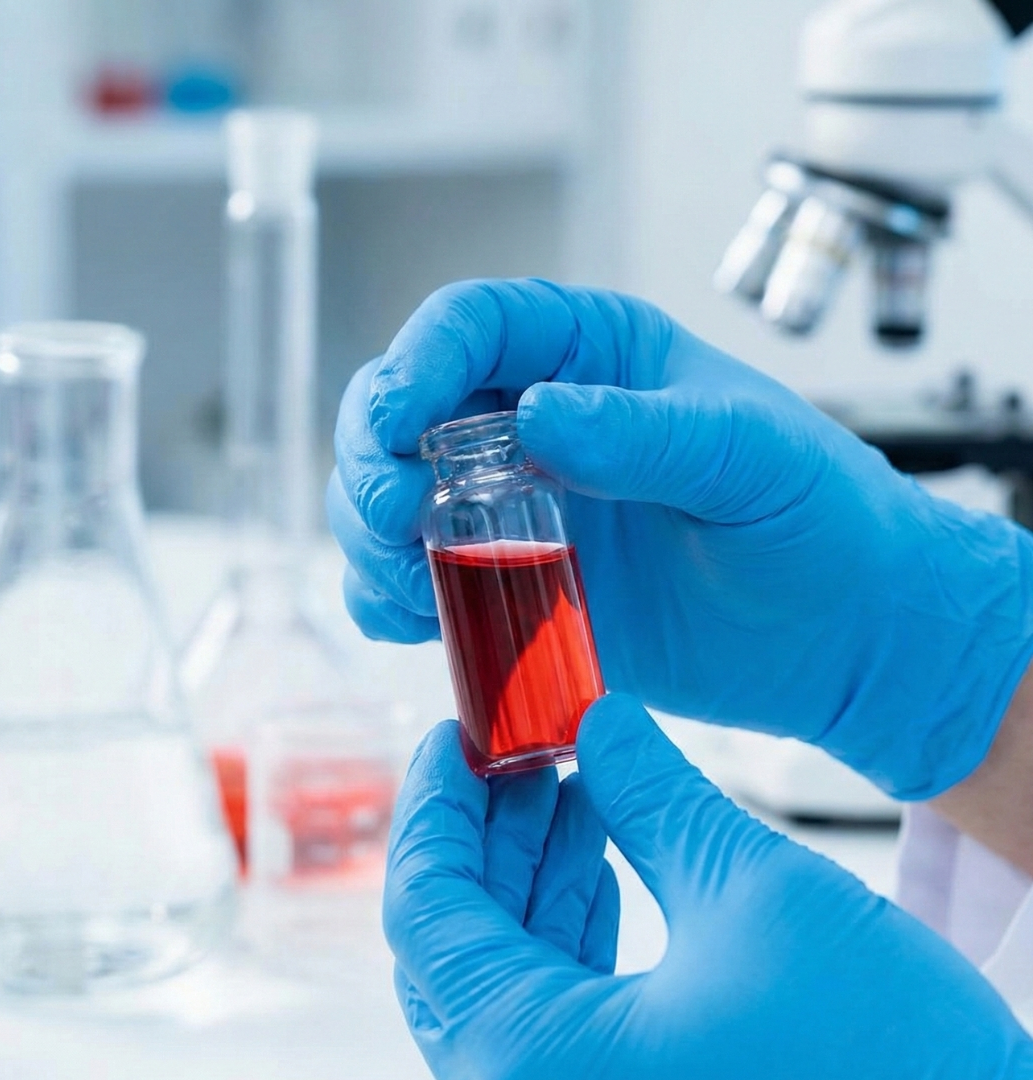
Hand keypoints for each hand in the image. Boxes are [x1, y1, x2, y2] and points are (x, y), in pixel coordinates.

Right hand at [329, 279, 1032, 797]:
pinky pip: (425, 587)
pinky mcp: (521, 590)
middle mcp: (540, 427)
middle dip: (372, 455)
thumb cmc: (820, 518)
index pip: (473, 327)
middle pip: (405, 412)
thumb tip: (537, 416)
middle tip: (393, 508)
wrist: (845, 635)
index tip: (399, 418)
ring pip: (396, 501)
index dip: (417, 361)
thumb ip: (647, 432)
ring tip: (406, 581)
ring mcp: (523, 511)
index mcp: (594, 358)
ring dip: (370, 535)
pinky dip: (393, 602)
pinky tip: (415, 619)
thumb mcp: (749, 454)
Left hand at [386, 694, 1032, 1078]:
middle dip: (487, 834)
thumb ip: (654, 794)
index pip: (424, 911)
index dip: (431, 807)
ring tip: (571, 787)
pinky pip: (556, 1012)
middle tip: (522, 750)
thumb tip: (598, 721)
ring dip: (530, 875)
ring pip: (506, 976)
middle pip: (456, 943)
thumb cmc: (884, 1059)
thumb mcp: (754, 892)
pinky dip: (568, 928)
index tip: (453, 736)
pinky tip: (603, 857)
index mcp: (534, 1060)